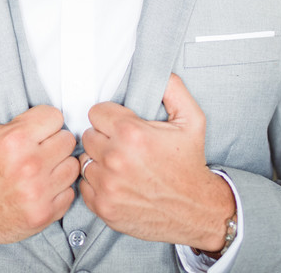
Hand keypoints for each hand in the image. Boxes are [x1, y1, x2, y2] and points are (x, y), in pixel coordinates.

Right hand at [0, 82, 79, 249]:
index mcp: (14, 140)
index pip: (55, 116)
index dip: (43, 122)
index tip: (33, 131)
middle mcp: (29, 166)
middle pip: (67, 140)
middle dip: (53, 142)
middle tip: (37, 149)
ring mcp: (39, 192)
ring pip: (72, 165)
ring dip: (59, 165)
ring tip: (40, 167)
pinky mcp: (45, 214)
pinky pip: (70, 191)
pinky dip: (58, 189)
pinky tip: (41, 186)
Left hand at [79, 73, 234, 250]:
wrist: (196, 209)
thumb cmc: (190, 164)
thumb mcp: (192, 120)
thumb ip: (173, 89)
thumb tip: (158, 72)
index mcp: (132, 133)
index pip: (96, 112)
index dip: (110, 117)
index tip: (122, 126)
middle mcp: (115, 159)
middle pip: (88, 135)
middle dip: (104, 137)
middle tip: (124, 146)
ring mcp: (107, 185)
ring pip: (85, 160)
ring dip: (99, 161)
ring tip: (121, 165)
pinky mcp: (103, 206)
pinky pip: (85, 185)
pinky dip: (97, 183)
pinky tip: (117, 182)